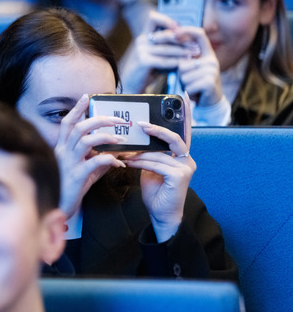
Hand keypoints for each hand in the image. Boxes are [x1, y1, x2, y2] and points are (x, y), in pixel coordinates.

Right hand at [55, 94, 127, 218]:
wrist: (60, 209)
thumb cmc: (70, 190)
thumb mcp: (83, 172)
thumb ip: (95, 160)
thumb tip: (113, 154)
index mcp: (62, 149)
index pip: (67, 123)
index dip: (76, 109)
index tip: (86, 97)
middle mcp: (63, 153)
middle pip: (79, 128)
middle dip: (99, 120)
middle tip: (117, 119)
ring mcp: (69, 164)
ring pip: (85, 140)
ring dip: (105, 136)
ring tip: (120, 139)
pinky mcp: (76, 176)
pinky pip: (94, 162)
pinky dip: (109, 159)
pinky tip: (119, 163)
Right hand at [120, 11, 197, 93]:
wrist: (131, 86)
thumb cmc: (148, 71)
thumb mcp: (157, 56)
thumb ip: (167, 47)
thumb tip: (188, 40)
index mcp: (144, 36)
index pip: (153, 19)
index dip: (167, 20)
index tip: (180, 28)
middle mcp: (141, 41)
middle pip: (165, 35)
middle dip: (183, 40)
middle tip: (195, 46)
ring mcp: (141, 50)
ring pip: (167, 49)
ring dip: (182, 52)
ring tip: (193, 55)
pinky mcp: (143, 61)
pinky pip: (163, 60)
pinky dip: (175, 62)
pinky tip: (184, 64)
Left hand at [123, 93, 195, 241]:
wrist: (161, 214)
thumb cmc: (156, 191)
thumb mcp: (150, 167)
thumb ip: (148, 154)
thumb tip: (133, 141)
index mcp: (181, 155)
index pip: (181, 132)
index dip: (183, 116)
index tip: (181, 97)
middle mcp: (187, 159)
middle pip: (173, 137)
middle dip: (156, 130)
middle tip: (139, 124)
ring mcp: (186, 167)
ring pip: (160, 153)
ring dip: (140, 153)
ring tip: (124, 153)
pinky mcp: (180, 176)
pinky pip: (157, 164)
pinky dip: (142, 162)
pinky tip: (129, 162)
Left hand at [174, 27, 222, 106]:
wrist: (210, 102)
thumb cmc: (197, 84)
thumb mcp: (192, 68)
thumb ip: (185, 58)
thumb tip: (170, 44)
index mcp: (207, 54)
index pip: (200, 34)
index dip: (187, 30)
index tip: (174, 31)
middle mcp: (212, 60)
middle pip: (182, 62)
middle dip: (181, 74)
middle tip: (190, 81)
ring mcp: (212, 71)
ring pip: (183, 75)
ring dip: (184, 83)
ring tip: (193, 86)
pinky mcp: (209, 82)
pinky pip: (188, 84)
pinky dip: (188, 90)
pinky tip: (196, 92)